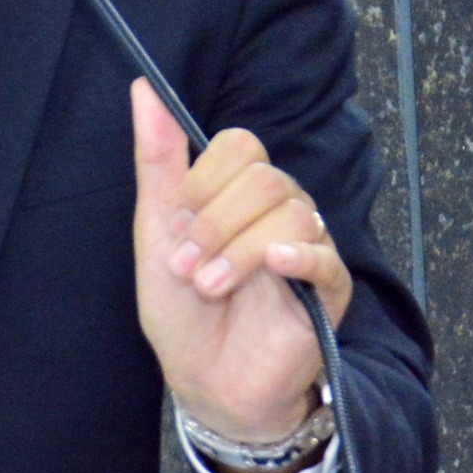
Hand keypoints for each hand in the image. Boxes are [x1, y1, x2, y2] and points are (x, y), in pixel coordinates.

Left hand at [130, 78, 350, 450]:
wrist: (205, 383)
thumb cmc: (182, 313)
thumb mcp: (156, 233)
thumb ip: (158, 161)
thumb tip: (142, 89)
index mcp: (238, 195)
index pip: (242, 145)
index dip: (207, 179)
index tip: (179, 224)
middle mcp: (278, 213)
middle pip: (266, 179)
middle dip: (216, 223)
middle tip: (189, 269)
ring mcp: (307, 249)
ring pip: (292, 214)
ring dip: (238, 251)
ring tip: (210, 287)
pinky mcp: (329, 292)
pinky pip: (326, 257)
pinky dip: (299, 255)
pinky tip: (274, 266)